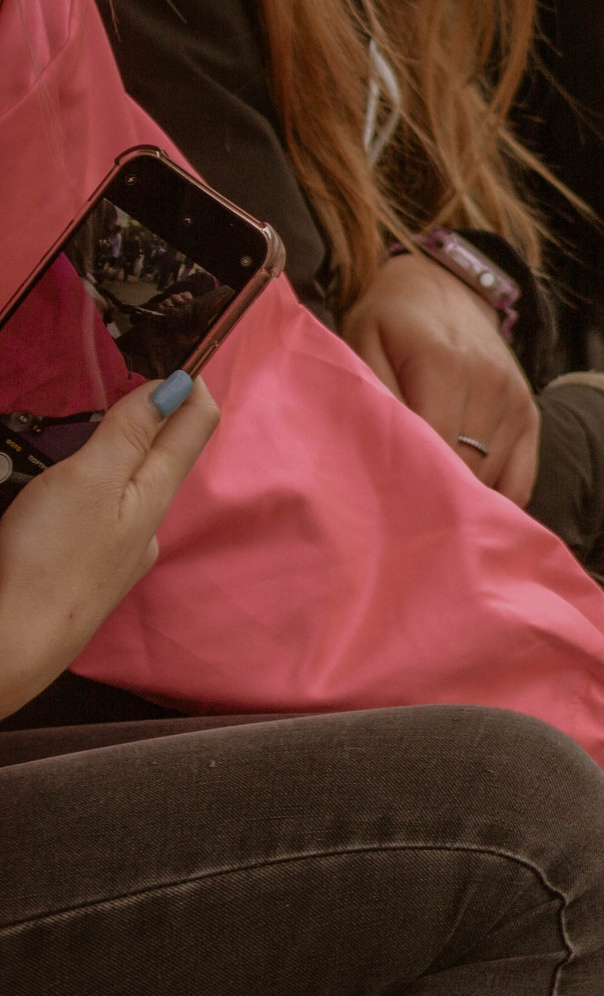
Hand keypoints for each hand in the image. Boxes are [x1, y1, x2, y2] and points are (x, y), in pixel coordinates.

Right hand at [0, 374, 218, 716]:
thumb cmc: (48, 564)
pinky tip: (78, 491)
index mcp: (153, 493)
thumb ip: (127, 435)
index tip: (190, 352)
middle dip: (162, 415)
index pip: (193, 427)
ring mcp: (121, 549)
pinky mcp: (90, 568)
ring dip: (129, 450)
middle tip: (155, 376)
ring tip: (117, 420)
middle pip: (164, 455)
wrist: (15, 643)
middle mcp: (147, 522)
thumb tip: (175, 389)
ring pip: (133, 485)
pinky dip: (100, 486)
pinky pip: (105, 513)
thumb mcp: (87, 481)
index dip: (193, 386)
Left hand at [342, 254, 539, 504]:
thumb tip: (384, 454)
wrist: (446, 288)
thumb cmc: (391, 321)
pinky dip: (495, 498)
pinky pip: (521, 480)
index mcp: (446, 365)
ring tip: (428, 504)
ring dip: (463, 498)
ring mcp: (518, 402)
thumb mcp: (362, 342)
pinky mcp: (531, 416)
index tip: (384, 503)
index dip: (410, 483)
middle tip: (401, 513)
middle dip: (435, 496)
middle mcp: (493, 385)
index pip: (436, 448)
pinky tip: (465, 500)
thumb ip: (373, 395)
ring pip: (494, 479)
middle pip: (468, 469)